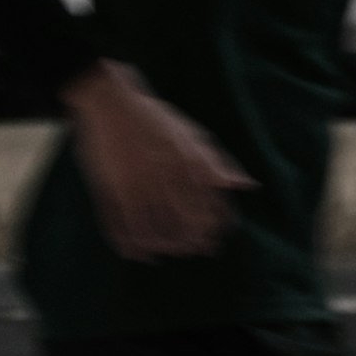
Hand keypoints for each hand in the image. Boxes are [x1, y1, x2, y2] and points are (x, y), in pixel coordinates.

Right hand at [63, 63, 252, 261]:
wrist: (110, 102)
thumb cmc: (153, 118)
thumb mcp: (192, 135)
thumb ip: (217, 163)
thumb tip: (246, 185)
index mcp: (189, 165)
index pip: (210, 208)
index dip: (214, 229)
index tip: (213, 241)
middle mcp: (165, 178)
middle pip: (183, 225)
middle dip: (190, 243)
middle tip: (191, 250)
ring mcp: (135, 185)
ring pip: (152, 231)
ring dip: (160, 247)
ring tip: (165, 252)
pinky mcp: (110, 189)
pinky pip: (119, 226)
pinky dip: (128, 245)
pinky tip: (134, 254)